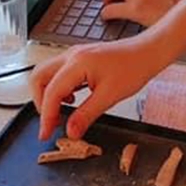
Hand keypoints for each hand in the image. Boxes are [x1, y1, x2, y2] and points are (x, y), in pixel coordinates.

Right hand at [31, 35, 165, 140]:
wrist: (147, 52)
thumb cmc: (134, 68)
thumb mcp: (110, 96)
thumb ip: (86, 115)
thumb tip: (70, 131)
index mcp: (77, 63)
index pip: (51, 92)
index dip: (46, 116)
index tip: (46, 133)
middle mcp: (71, 56)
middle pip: (38, 78)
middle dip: (40, 102)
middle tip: (51, 122)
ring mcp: (74, 55)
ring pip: (47, 74)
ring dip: (49, 95)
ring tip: (62, 113)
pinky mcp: (80, 59)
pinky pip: (59, 73)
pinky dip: (59, 88)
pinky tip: (73, 99)